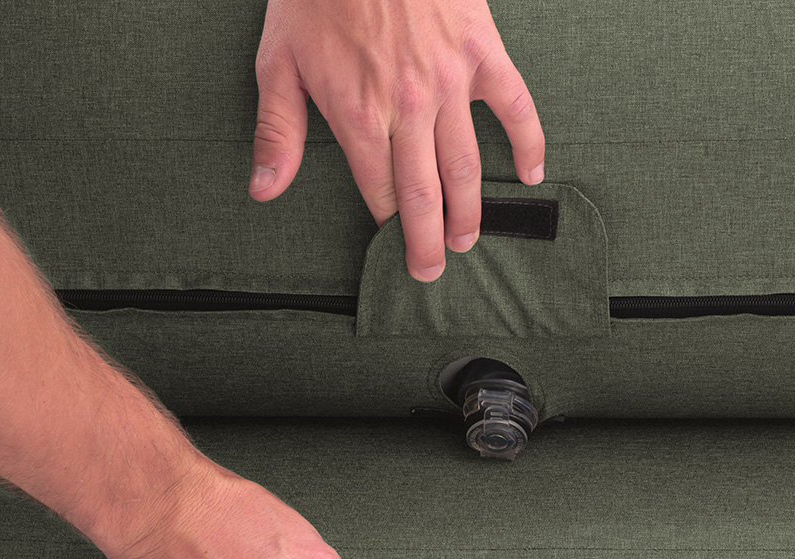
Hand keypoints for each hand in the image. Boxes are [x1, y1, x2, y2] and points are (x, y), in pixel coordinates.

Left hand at [248, 0, 544, 281]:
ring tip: (468, 241)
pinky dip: (527, 143)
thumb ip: (277, 132)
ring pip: (465, 165)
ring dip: (469, 211)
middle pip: (423, 195)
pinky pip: (514, 105)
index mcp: (357, 116)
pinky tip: (530, 175)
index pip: (379, 192)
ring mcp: (448, 81)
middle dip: (428, 241)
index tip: (392, 249)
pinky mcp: (479, 51)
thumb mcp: (278, 62)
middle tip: (433, 270)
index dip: (388, 228)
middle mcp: (406, 108)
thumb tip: (264, 189)